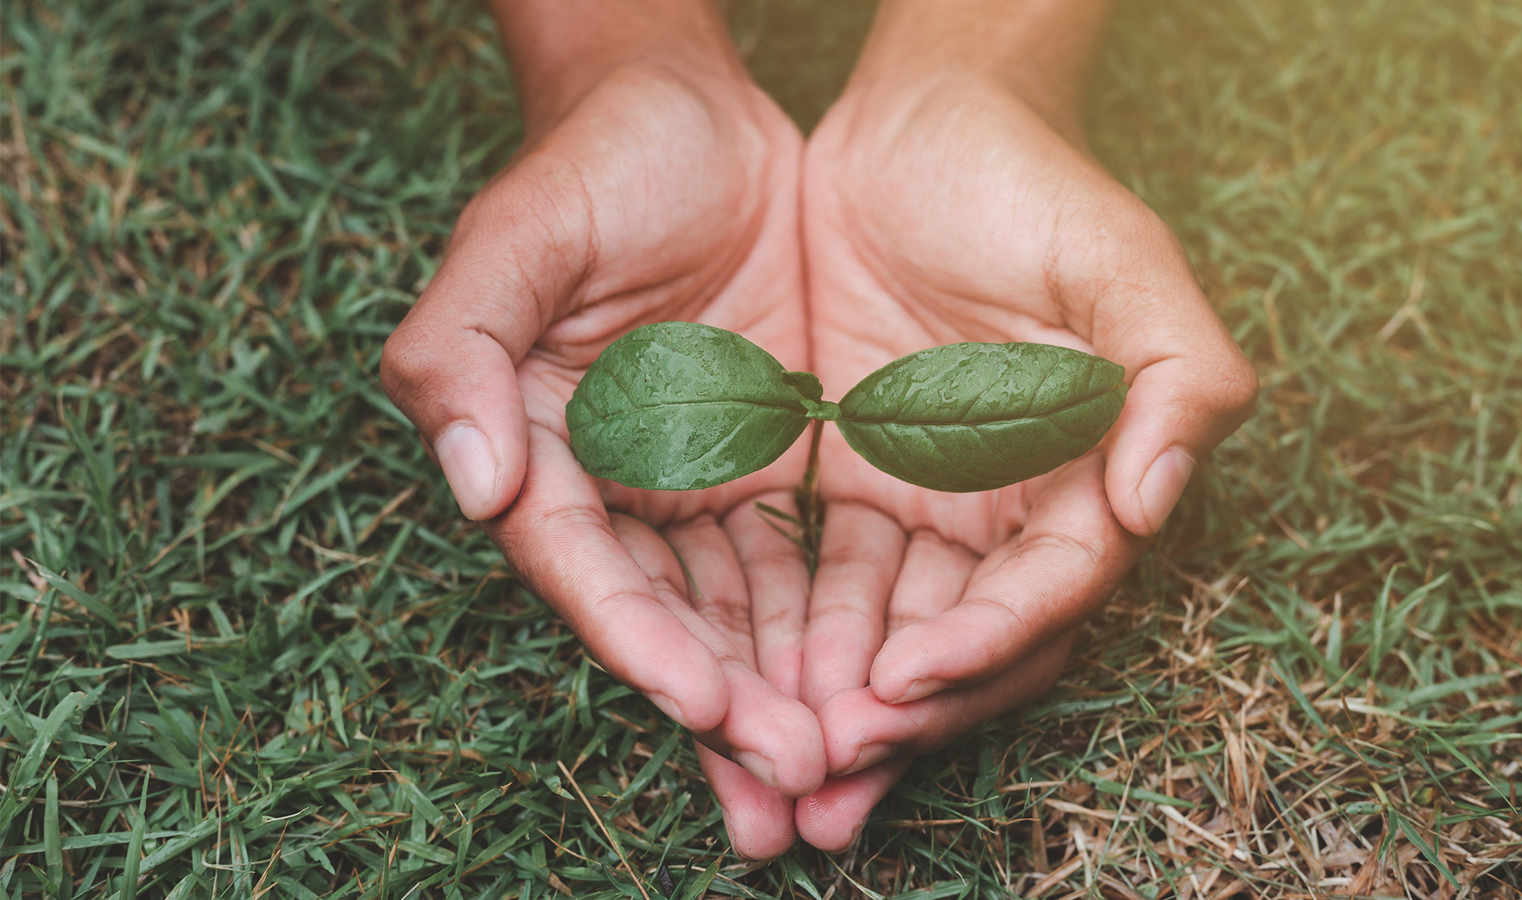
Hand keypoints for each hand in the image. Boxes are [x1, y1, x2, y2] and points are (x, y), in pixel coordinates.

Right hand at [380, 2, 821, 857]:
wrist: (692, 111)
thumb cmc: (594, 166)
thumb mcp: (513, 238)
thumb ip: (461, 352)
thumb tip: (471, 486)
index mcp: (538, 452)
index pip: (585, 569)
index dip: (637, 640)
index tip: (704, 703)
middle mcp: (613, 490)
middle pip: (665, 621)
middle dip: (725, 710)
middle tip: (791, 789)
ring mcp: (693, 486)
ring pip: (739, 616)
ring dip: (783, 699)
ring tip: (838, 780)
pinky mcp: (770, 470)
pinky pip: (802, 568)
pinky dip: (829, 634)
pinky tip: (873, 695)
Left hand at [793, 5, 1256, 847]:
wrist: (920, 121)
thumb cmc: (1030, 183)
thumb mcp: (1120, 261)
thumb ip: (1174, 376)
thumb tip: (1155, 503)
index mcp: (1093, 476)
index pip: (1049, 593)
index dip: (985, 645)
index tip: (901, 681)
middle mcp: (1018, 508)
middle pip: (974, 641)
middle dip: (912, 711)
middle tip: (830, 762)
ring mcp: (936, 501)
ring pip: (899, 628)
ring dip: (849, 696)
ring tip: (782, 748)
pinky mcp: (857, 479)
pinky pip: (831, 576)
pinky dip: (804, 631)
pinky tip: (757, 673)